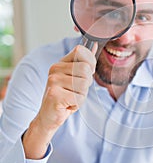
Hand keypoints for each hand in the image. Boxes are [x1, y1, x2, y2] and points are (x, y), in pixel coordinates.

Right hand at [22, 44, 96, 158]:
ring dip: (81, 95)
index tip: (87, 74)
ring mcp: (53, 81)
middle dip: (86, 83)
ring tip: (71, 97)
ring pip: (84, 84)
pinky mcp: (55, 95)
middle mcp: (55, 69)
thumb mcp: (74, 78)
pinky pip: (79, 97)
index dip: (90, 62)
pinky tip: (67, 105)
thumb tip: (93, 46)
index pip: (81, 51)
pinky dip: (77, 104)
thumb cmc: (64, 97)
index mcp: (60, 63)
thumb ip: (84, 63)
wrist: (48, 116)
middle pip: (86, 69)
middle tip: (75, 90)